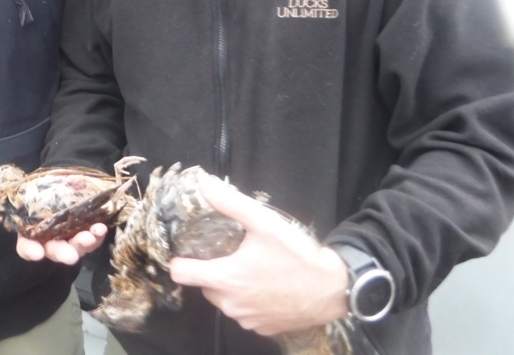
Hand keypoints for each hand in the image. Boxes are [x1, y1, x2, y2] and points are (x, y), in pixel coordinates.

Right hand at [0, 201, 107, 264]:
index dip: (31, 251)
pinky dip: (98, 234)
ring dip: (84, 244)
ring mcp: (71, 236)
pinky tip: (101, 227)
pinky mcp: (88, 228)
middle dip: (62, 253)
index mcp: (32, 236)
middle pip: (55, 251)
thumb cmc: (35, 191)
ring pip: (77, 246)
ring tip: (90, 235)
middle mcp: (52, 240)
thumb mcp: (14, 195)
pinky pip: (94, 236)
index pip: (28, 248)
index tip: (36, 253)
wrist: (61, 177)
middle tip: (70, 256)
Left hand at [169, 174, 347, 336]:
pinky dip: (250, 300)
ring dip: (231, 286)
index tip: (190, 250)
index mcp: (225, 279)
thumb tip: (204, 183)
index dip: (181, 259)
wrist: (333, 290)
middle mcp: (231, 304)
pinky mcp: (263, 329)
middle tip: (232, 253)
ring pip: (224, 300)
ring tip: (252, 267)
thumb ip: (230, 203)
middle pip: (204, 285)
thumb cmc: (298, 257)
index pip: (181, 273)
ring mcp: (247, 319)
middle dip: (213, 269)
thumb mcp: (264, 223)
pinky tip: (266, 286)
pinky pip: (245, 312)